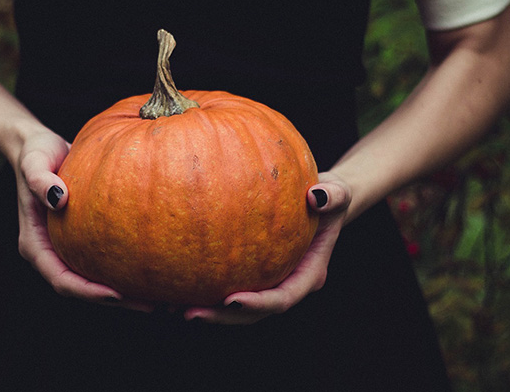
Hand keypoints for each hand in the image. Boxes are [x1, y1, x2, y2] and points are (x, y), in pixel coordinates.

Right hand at [13, 128, 152, 311]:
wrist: (40, 146)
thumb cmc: (35, 153)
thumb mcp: (34, 162)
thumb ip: (40, 180)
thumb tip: (59, 199)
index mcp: (35, 245)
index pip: (61, 280)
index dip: (88, 292)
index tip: (116, 294)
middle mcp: (51, 252)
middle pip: (82, 288)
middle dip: (115, 300)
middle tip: (151, 304)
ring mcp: (67, 248)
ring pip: (96, 279)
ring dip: (125, 291)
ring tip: (161, 295)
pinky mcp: (83, 239)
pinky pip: (105, 260)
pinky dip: (126, 268)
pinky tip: (155, 267)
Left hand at [183, 171, 350, 324]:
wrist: (319, 201)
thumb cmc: (328, 196)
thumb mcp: (338, 191)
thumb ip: (333, 195)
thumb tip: (316, 196)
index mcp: (308, 274)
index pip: (282, 298)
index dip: (258, 305)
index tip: (231, 301)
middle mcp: (285, 284)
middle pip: (253, 313)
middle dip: (222, 317)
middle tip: (190, 314)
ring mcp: (266, 282)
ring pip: (235, 307)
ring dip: (207, 310)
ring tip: (172, 307)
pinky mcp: (250, 273)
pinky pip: (225, 284)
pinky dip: (202, 288)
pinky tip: (173, 284)